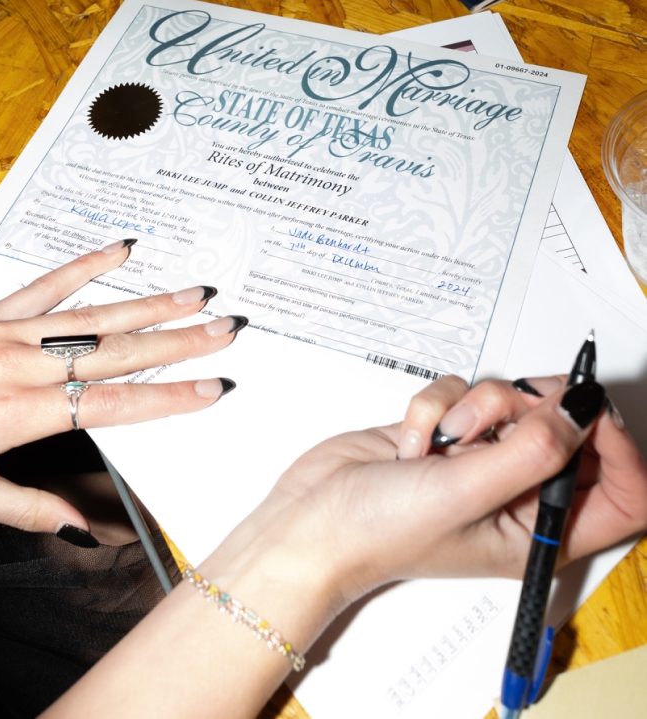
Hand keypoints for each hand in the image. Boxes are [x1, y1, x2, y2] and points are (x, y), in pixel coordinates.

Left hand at [0, 239, 246, 535]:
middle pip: (114, 353)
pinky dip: (83, 265)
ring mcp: (3, 334)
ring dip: (147, 304)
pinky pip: (43, 286)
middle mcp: (17, 366)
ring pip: (89, 317)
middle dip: (177, 342)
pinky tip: (117, 251)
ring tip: (193, 295)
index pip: (112, 405)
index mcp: (18, 414)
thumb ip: (27, 509)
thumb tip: (78, 528)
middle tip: (225, 330)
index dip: (168, 398)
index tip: (211, 390)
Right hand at [200, 375, 646, 634]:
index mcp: (544, 532)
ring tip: (444, 437)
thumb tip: (582, 413)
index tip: (585, 414)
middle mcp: (519, 495)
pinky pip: (465, 391)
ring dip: (476, 405)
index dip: (617, 447)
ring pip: (514, 401)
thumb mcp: (466, 495)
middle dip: (534, 411)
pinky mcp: (447, 432)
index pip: (624, 489)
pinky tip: (416, 439)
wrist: (310, 518)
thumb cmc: (378, 534)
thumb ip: (533, 451)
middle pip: (571, 430)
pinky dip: (437, 404)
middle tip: (503, 414)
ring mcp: (482, 460)